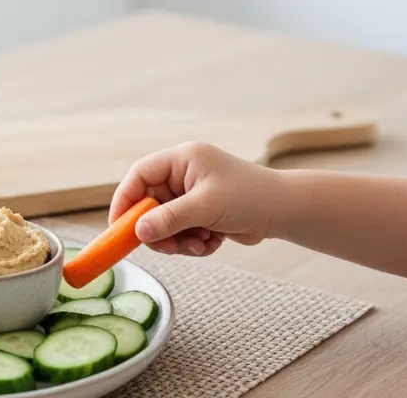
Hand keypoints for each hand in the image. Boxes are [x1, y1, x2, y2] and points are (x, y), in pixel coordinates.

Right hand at [109, 142, 284, 256]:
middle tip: (166, 248)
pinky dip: (192, 242)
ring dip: (178, 239)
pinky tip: (212, 243)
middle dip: (158, 229)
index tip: (119, 226)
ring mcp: (193, 193)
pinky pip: (182, 231)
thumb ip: (168, 219)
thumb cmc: (250, 198)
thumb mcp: (204, 207)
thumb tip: (138, 232)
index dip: (125, 200)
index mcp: (182, 159)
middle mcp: (184, 174)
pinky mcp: (202, 212)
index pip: (140, 175)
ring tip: (200, 245)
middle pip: (150, 203)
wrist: (287, 212)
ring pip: (165, 222)